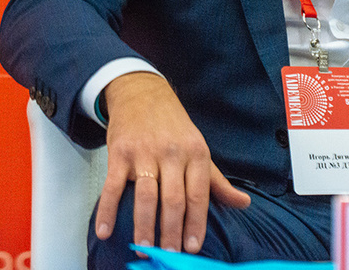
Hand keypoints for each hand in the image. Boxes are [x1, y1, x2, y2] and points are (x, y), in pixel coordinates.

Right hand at [93, 72, 250, 253]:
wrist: (143, 93)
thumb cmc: (175, 128)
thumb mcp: (199, 149)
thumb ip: (218, 182)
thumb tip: (244, 204)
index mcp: (196, 153)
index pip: (198, 195)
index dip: (196, 223)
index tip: (193, 248)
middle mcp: (172, 153)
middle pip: (173, 199)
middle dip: (171, 231)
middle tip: (168, 255)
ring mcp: (144, 152)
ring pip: (145, 195)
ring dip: (144, 225)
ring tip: (143, 249)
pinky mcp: (119, 153)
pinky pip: (112, 187)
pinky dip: (106, 211)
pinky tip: (104, 232)